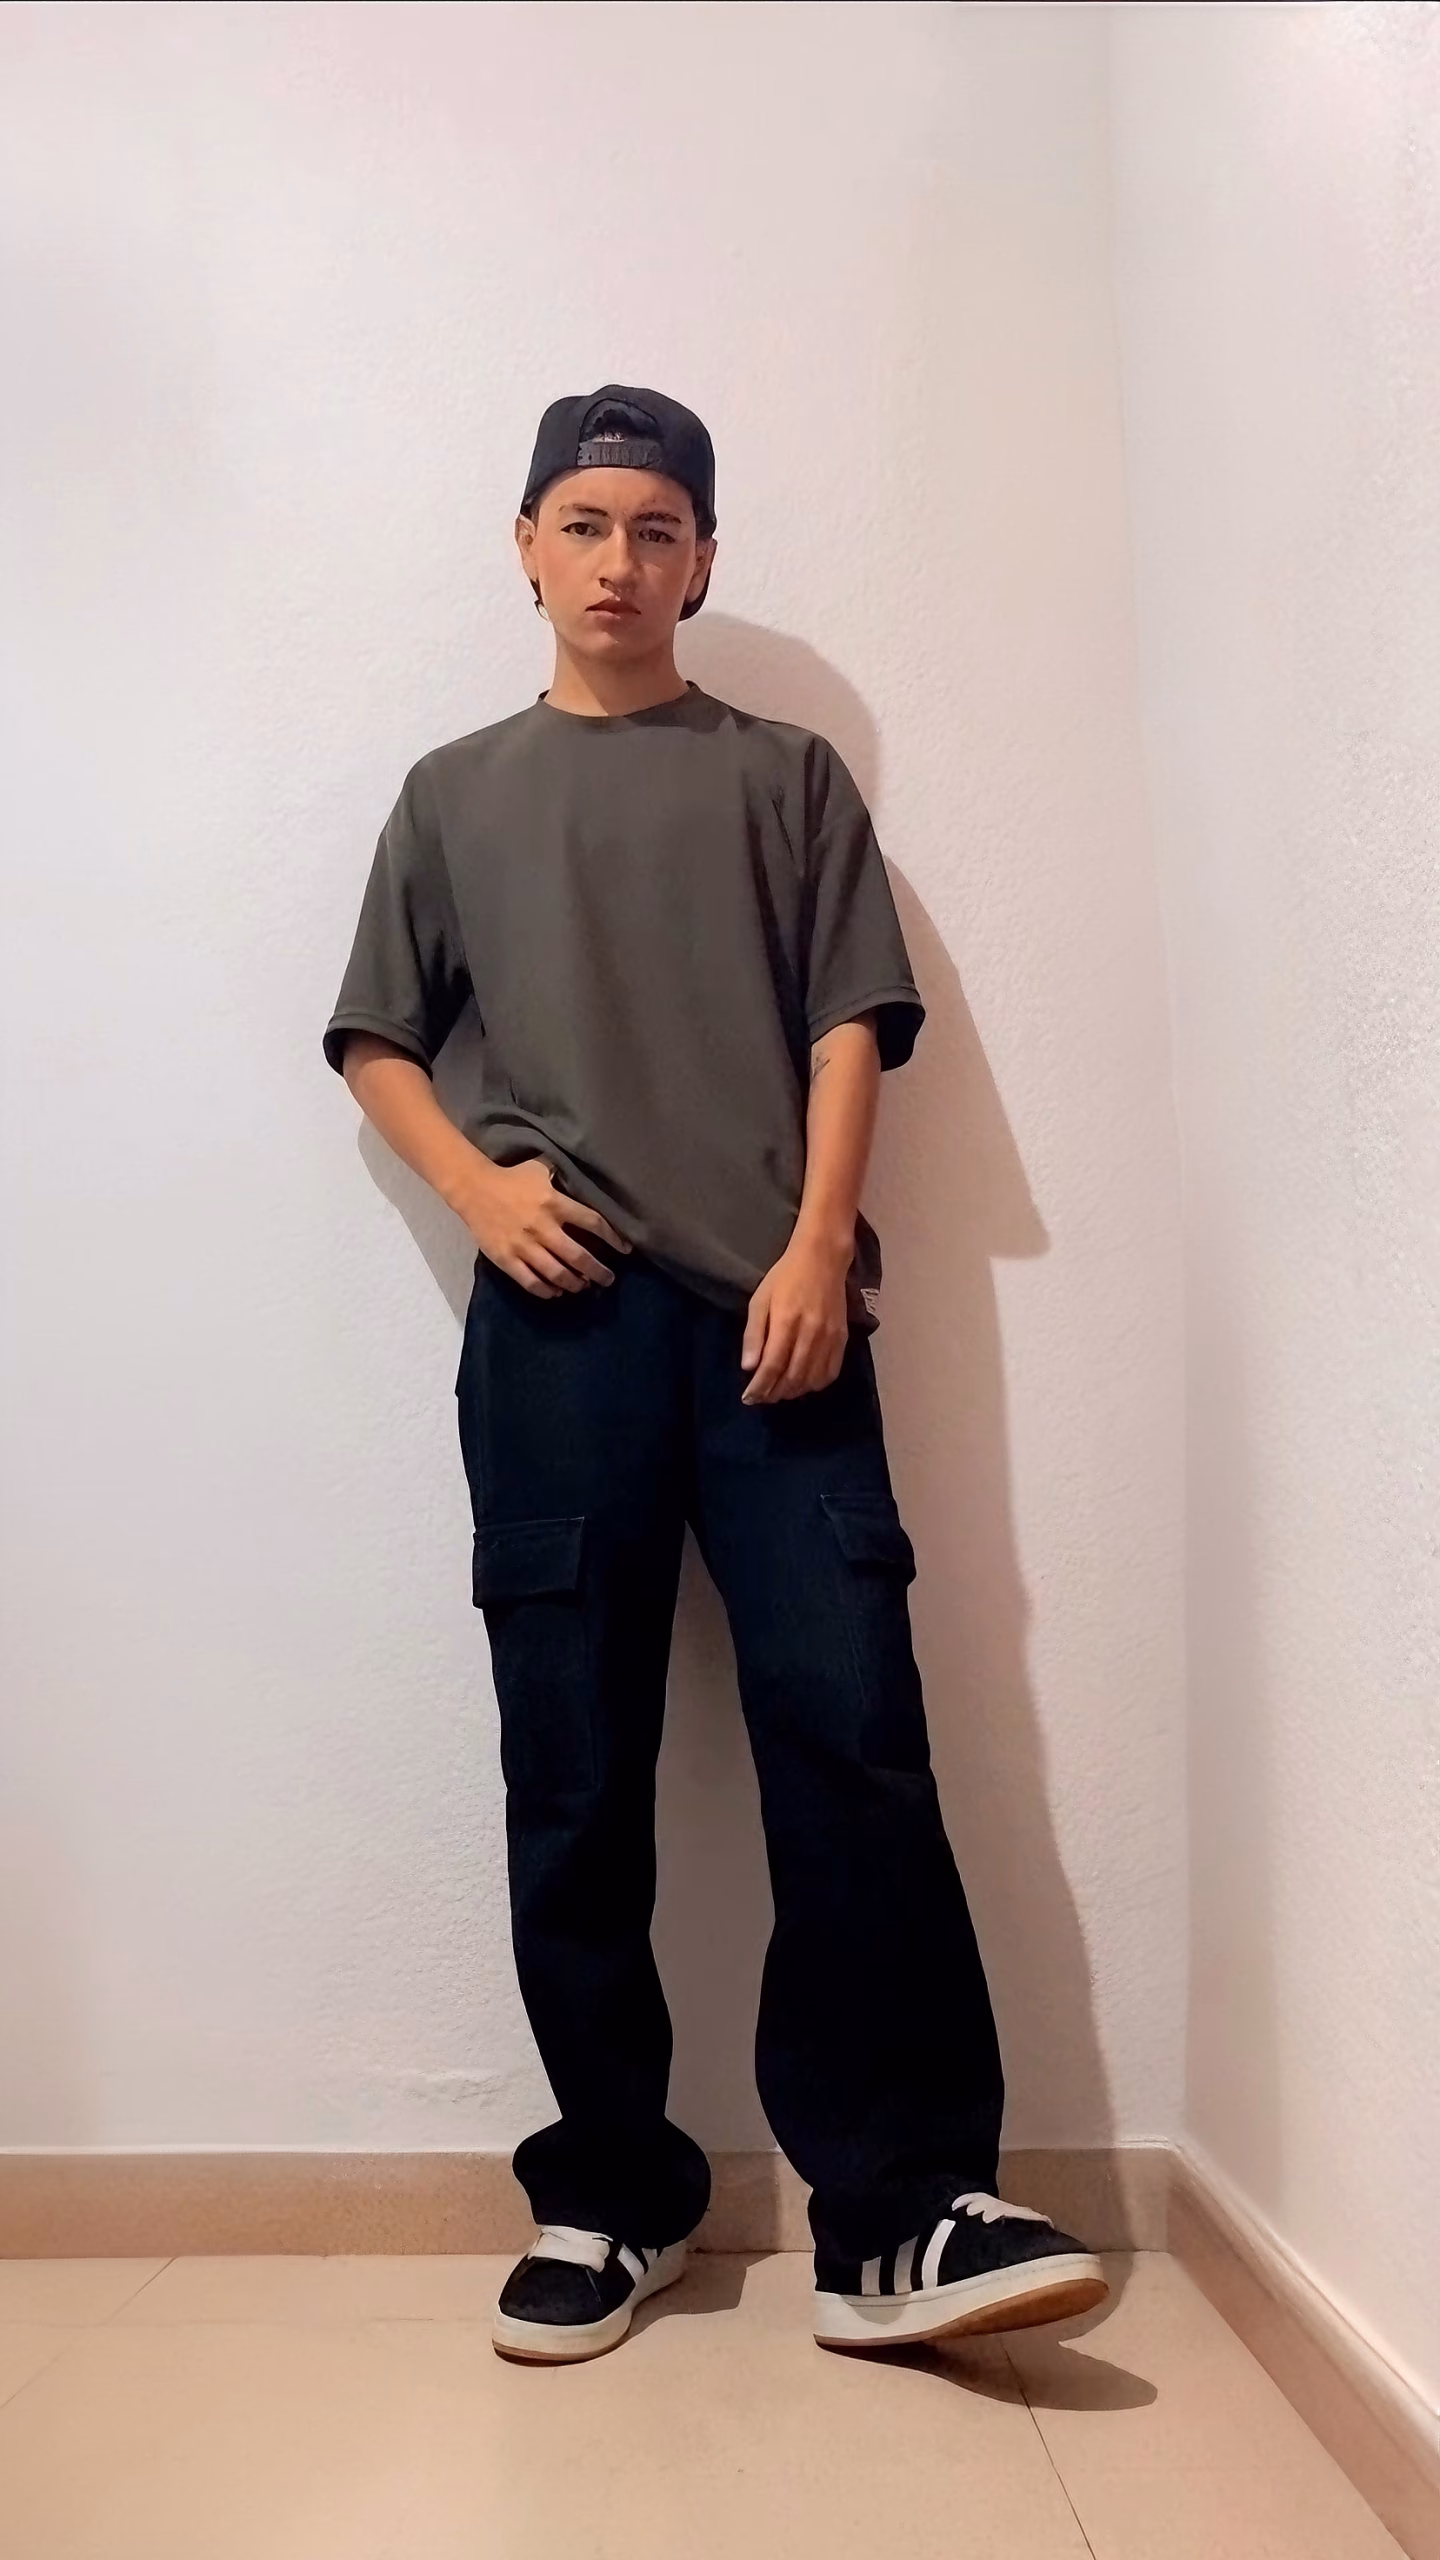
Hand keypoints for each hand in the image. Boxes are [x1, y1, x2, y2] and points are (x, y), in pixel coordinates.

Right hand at [459, 1156, 630, 1298]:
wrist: (473, 1189)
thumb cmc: (511, 1178)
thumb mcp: (539, 1168)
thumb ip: (562, 1174)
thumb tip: (584, 1175)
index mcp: (554, 1203)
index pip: (593, 1223)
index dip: (613, 1238)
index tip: (625, 1249)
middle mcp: (543, 1227)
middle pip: (578, 1256)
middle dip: (598, 1271)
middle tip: (608, 1279)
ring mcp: (524, 1245)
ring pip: (557, 1273)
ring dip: (575, 1284)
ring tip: (584, 1287)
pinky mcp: (506, 1258)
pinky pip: (530, 1282)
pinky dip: (546, 1291)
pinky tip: (556, 1292)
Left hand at [740, 1228, 851, 1403]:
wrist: (822, 1260)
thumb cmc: (785, 1278)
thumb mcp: (760, 1300)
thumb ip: (754, 1334)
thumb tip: (749, 1367)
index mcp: (786, 1322)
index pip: (771, 1366)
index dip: (759, 1387)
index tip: (748, 1398)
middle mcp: (810, 1333)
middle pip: (792, 1377)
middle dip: (774, 1393)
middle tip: (762, 1397)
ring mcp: (829, 1337)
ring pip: (811, 1379)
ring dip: (793, 1392)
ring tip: (780, 1392)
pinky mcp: (842, 1338)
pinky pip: (831, 1372)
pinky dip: (816, 1384)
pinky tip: (804, 1383)